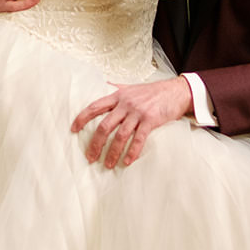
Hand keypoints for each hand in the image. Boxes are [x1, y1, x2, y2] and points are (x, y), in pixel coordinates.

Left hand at [72, 76, 192, 167]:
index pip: (95, 107)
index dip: (82, 118)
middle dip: (95, 144)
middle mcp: (125, 104)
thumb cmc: (153, 91)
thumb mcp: (132, 87)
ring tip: (107, 165)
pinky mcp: (150, 120)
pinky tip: (127, 162)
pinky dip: (132, 152)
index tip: (73, 129)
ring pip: (120, 135)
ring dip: (112, 152)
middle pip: (104, 126)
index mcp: (118, 96)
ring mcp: (138, 112)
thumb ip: (118, 87)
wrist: (176, 91)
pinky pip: (138, 139)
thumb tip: (104, 84)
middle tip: (90, 157)